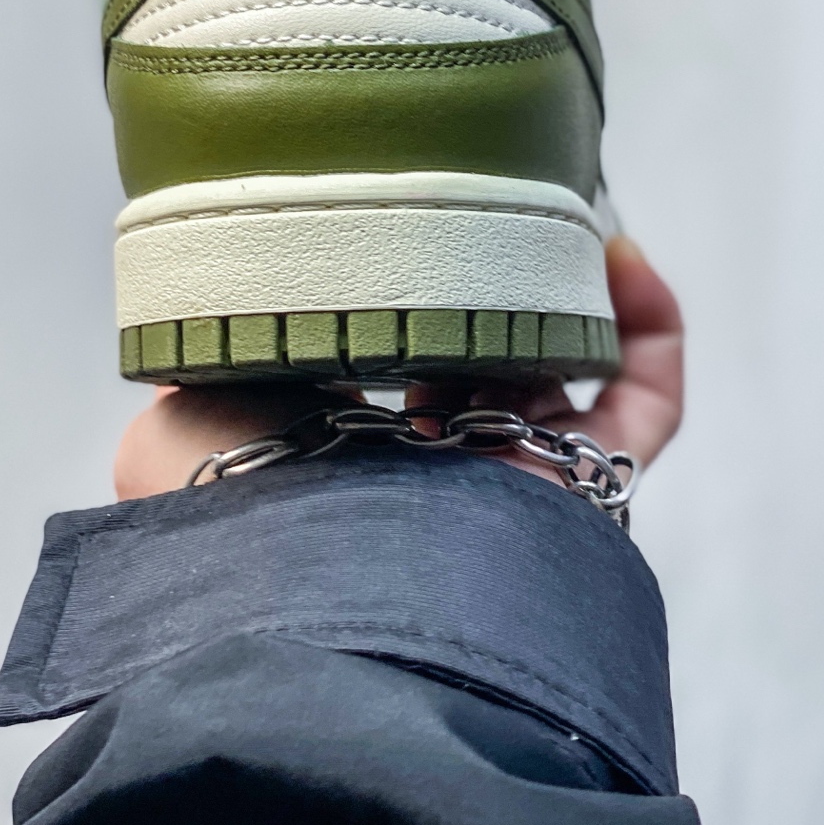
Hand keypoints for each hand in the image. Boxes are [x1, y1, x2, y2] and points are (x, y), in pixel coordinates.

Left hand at [112, 236, 682, 501]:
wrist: (308, 595)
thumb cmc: (233, 515)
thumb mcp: (175, 422)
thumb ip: (199, 369)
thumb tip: (197, 330)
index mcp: (342, 466)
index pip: (389, 375)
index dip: (404, 306)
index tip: (400, 241)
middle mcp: (436, 487)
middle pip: (490, 369)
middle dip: (490, 292)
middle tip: (473, 229)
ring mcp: (517, 494)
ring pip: (568, 379)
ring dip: (557, 294)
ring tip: (533, 231)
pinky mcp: (586, 502)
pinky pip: (646, 411)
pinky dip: (649, 327)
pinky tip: (621, 255)